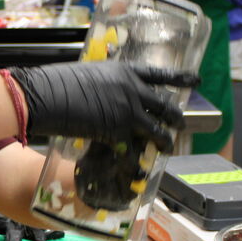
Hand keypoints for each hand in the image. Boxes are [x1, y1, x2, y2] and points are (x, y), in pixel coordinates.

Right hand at [5, 60, 197, 149]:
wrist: (46, 95)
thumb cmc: (58, 83)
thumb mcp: (89, 74)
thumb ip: (106, 84)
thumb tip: (110, 94)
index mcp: (125, 71)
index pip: (159, 74)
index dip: (180, 78)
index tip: (195, 81)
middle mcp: (132, 90)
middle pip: (164, 105)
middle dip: (175, 117)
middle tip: (180, 124)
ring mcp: (127, 111)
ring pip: (157, 130)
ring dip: (164, 141)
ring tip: (167, 148)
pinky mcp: (117, 132)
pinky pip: (133, 149)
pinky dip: (136, 161)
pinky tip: (139, 168)